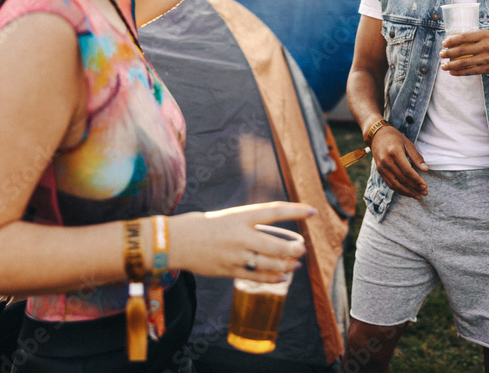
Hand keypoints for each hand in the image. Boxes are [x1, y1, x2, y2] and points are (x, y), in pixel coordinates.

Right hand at [170, 202, 314, 282]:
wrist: (175, 241)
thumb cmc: (203, 226)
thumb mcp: (228, 217)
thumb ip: (249, 224)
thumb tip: (272, 235)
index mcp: (240, 216)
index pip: (275, 211)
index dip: (296, 211)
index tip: (313, 211)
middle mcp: (240, 235)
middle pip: (278, 246)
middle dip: (295, 250)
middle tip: (302, 249)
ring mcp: (235, 255)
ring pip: (271, 265)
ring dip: (287, 266)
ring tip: (295, 264)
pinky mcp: (229, 271)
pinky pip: (257, 277)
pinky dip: (273, 278)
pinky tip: (281, 277)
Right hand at [370, 125, 428, 198]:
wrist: (376, 134)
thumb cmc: (394, 137)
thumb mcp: (408, 143)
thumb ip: (416, 157)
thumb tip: (425, 170)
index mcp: (394, 152)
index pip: (407, 171)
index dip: (417, 180)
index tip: (425, 185)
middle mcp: (386, 161)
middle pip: (402, 179)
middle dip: (414, 187)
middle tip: (425, 192)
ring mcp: (381, 167)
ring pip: (395, 184)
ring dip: (407, 192)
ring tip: (417, 195)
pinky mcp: (379, 171)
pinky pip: (390, 183)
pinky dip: (399, 190)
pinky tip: (407, 192)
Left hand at [440, 30, 488, 75]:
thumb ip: (475, 36)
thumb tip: (454, 36)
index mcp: (485, 35)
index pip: (464, 37)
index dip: (452, 40)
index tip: (444, 43)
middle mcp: (486, 46)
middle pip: (462, 50)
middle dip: (449, 53)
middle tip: (441, 54)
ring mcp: (488, 58)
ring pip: (465, 63)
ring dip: (452, 65)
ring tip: (443, 66)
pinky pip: (471, 71)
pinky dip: (460, 72)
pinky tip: (453, 72)